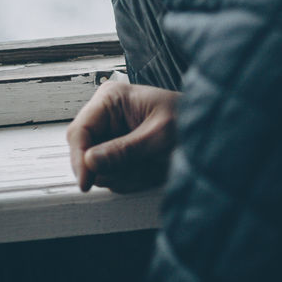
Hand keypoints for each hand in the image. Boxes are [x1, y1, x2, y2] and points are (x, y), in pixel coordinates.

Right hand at [66, 79, 180, 193]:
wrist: (202, 131)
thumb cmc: (185, 121)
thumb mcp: (159, 136)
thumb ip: (124, 150)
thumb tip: (90, 161)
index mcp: (110, 98)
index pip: (79, 131)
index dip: (79, 159)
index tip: (87, 182)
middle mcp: (104, 115)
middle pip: (83, 153)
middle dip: (109, 167)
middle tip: (138, 168)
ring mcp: (109, 135)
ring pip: (98, 169)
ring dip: (125, 174)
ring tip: (152, 165)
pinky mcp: (115, 152)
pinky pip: (111, 176)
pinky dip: (131, 178)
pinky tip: (150, 168)